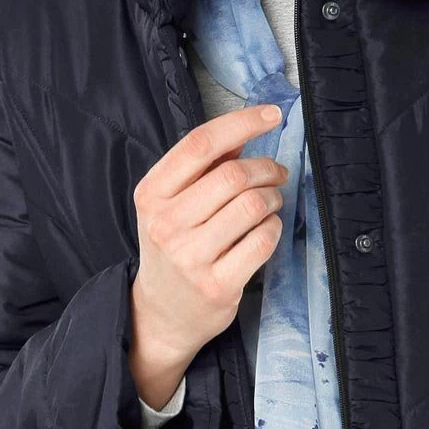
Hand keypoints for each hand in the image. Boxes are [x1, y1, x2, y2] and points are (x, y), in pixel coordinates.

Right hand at [129, 104, 290, 408]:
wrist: (160, 314)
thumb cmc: (174, 246)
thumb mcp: (171, 203)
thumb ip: (203, 166)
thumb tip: (245, 130)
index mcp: (151, 194)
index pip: (200, 144)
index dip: (241, 123)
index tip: (272, 115)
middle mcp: (166, 224)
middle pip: (233, 175)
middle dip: (266, 168)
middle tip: (276, 174)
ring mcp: (191, 258)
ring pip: (252, 206)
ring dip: (273, 198)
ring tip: (270, 203)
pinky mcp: (217, 285)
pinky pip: (263, 240)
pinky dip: (274, 228)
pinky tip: (266, 230)